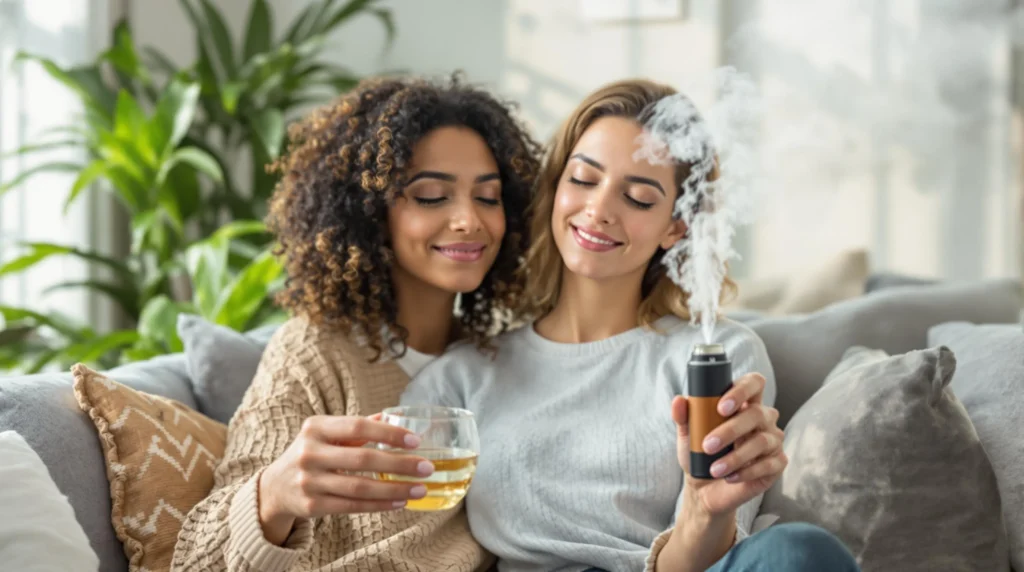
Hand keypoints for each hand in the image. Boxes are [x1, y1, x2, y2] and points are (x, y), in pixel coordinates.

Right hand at [259, 415, 433, 541]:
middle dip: (399, 464)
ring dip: (394, 489)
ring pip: (359, 488)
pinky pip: (352, 506)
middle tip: (427, 468)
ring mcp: (308, 481)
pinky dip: (379, 505)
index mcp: (316, 427)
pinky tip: (400, 502)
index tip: (415, 440)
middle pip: (362, 459)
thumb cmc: (312, 453)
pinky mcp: (311, 506)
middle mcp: (309, 453)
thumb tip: (395, 416)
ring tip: (419, 488)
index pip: (358, 427)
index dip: (388, 433)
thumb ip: (358, 426)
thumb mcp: (327, 434)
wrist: (275, 487)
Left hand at [673, 372, 785, 517]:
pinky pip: (768, 465)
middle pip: (757, 413)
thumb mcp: (688, 435)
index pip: (753, 383)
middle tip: (708, 445)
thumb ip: (684, 417)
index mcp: (743, 403)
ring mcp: (773, 440)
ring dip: (735, 457)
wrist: (704, 488)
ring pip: (761, 441)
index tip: (721, 407)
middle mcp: (763, 418)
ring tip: (714, 469)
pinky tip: (729, 477)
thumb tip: (678, 400)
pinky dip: (746, 472)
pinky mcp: (777, 463)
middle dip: (731, 430)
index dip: (741, 390)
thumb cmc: (699, 454)